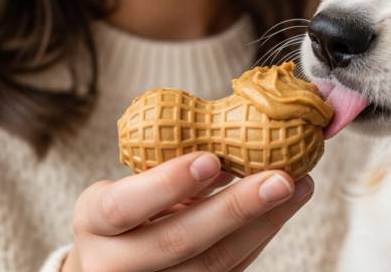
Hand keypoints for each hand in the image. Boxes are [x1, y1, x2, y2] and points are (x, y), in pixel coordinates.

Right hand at [62, 152, 313, 271]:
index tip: (210, 159)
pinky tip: (283, 209)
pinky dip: (259, 237)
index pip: (124, 207)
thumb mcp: (128, 184)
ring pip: (213, 263)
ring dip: (263, 223)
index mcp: (93, 222)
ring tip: (297, 186)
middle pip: (178, 241)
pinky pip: (229, 270)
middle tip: (279, 178)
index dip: (167, 184)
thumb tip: (230, 132)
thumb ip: (167, 166)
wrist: (109, 263)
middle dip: (235, 209)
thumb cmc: (125, 211)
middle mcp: (113, 264)